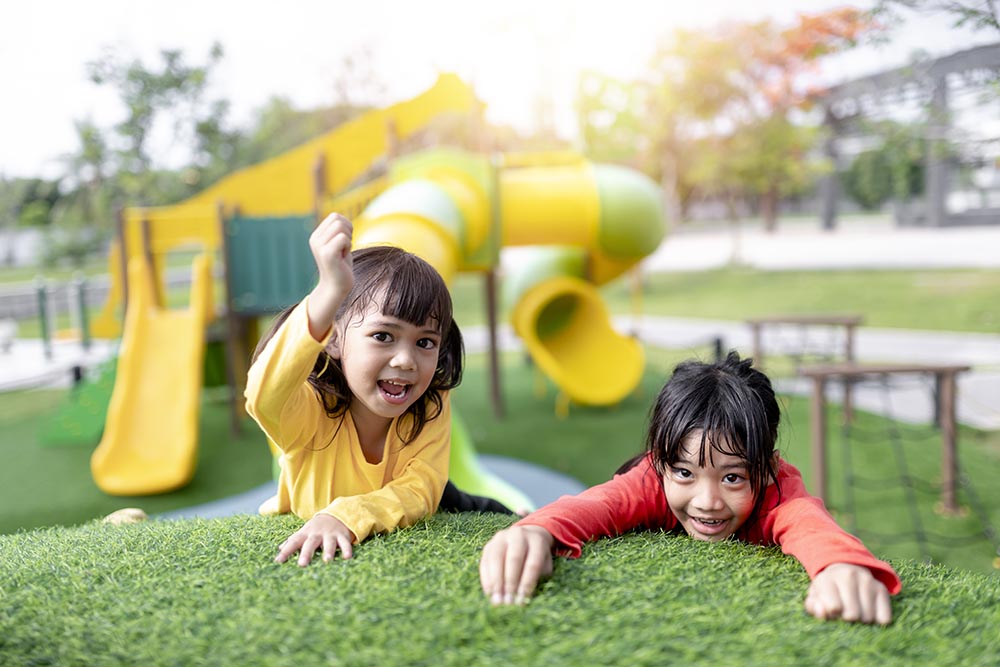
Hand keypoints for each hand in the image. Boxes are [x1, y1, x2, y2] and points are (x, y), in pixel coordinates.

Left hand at [275, 512, 356, 565]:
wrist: (335, 514)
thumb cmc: (316, 529)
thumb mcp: (304, 532)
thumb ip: (292, 541)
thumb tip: (279, 548)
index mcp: (305, 534)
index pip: (293, 542)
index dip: (286, 551)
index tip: (278, 561)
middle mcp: (317, 534)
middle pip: (311, 543)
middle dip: (306, 553)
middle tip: (302, 564)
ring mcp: (330, 534)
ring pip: (329, 543)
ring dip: (328, 551)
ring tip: (327, 560)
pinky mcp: (342, 536)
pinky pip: (345, 543)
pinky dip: (347, 549)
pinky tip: (347, 557)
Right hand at [306, 213, 353, 339]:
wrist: (336, 287)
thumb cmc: (341, 265)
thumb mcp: (338, 244)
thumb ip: (338, 230)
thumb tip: (342, 219)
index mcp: (316, 235)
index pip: (335, 216)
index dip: (346, 226)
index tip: (343, 242)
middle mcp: (315, 239)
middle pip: (338, 219)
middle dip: (348, 232)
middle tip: (344, 248)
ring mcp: (319, 246)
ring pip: (341, 227)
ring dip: (348, 239)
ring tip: (342, 252)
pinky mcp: (327, 253)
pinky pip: (343, 238)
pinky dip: (348, 246)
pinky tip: (343, 257)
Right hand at [479, 525, 554, 604]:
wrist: (526, 537)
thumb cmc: (537, 558)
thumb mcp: (544, 566)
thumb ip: (536, 579)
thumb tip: (522, 599)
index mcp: (536, 541)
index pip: (533, 564)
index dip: (527, 583)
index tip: (522, 600)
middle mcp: (519, 535)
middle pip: (513, 559)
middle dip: (510, 582)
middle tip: (508, 602)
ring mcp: (501, 538)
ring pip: (496, 559)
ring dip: (496, 582)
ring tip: (497, 600)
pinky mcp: (489, 544)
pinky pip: (485, 562)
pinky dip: (486, 579)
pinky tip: (489, 593)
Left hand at [805, 563, 891, 624]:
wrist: (845, 569)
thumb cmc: (827, 589)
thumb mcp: (815, 596)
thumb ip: (813, 607)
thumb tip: (822, 612)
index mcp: (828, 578)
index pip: (834, 607)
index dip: (832, 615)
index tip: (831, 610)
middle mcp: (849, 576)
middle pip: (852, 615)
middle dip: (846, 619)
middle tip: (843, 611)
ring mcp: (867, 581)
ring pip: (868, 618)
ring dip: (861, 620)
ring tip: (855, 609)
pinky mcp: (881, 588)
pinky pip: (884, 618)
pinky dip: (877, 620)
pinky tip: (868, 610)